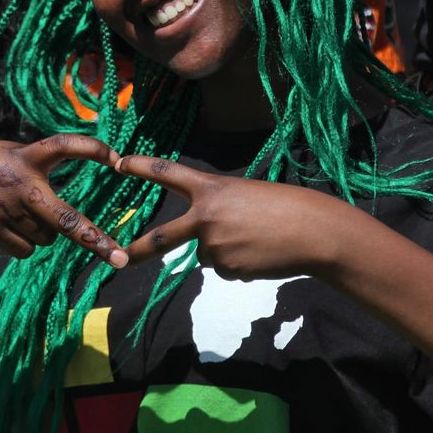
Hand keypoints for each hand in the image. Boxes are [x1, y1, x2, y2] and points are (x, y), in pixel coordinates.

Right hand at [0, 135, 127, 266]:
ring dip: (41, 232)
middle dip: (95, 239)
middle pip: (66, 219)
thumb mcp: (5, 153)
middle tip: (121, 258)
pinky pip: (25, 249)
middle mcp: (21, 185)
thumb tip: (55, 215)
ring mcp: (6, 211)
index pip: (65, 146)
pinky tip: (1, 226)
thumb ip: (33, 169)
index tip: (118, 158)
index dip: (92, 149)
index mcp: (26, 156)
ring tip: (14, 212)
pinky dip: (21, 244)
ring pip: (46, 238)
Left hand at [117, 155, 351, 279]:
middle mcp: (204, 217)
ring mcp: (214, 245)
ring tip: (258, 240)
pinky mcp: (227, 270)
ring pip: (208, 255)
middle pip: (160, 238)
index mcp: (211, 188)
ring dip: (227, 252)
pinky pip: (226, 270)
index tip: (118, 163)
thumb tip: (207, 245)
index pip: (168, 172)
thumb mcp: (246, 195)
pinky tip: (261, 255)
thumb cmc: (287, 207)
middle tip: (119, 259)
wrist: (313, 232)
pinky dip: (241, 266)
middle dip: (137, 251)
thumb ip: (218, 211)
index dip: (141, 167)